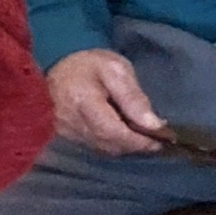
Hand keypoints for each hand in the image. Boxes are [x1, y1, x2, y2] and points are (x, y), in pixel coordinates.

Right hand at [44, 47, 168, 154]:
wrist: (54, 67)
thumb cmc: (88, 65)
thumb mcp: (115, 69)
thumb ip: (133, 96)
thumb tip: (154, 125)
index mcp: (82, 101)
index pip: (113, 131)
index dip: (138, 140)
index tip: (161, 139)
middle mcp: (71, 122)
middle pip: (110, 144)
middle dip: (136, 145)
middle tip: (157, 140)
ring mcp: (67, 132)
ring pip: (104, 149)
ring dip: (126, 146)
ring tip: (142, 138)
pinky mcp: (67, 137)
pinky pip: (96, 147)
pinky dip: (114, 145)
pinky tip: (124, 137)